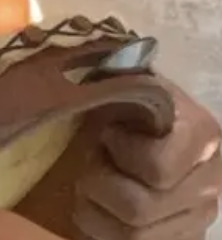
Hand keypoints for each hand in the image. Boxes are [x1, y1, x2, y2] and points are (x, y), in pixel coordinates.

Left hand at [75, 80, 221, 239]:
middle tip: (90, 160)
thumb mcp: (129, 83)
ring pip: (132, 237)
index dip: (121, 151)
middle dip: (98, 183)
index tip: (107, 132)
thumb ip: (116, 80)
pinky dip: (103, 230)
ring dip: (94, 210)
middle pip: (138, 209)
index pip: (157, 167)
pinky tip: (100, 207)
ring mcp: (198, 218)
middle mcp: (209, 182)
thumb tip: (88, 73)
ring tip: (89, 183)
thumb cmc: (133, 103)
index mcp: (201, 134)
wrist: (153, 126)